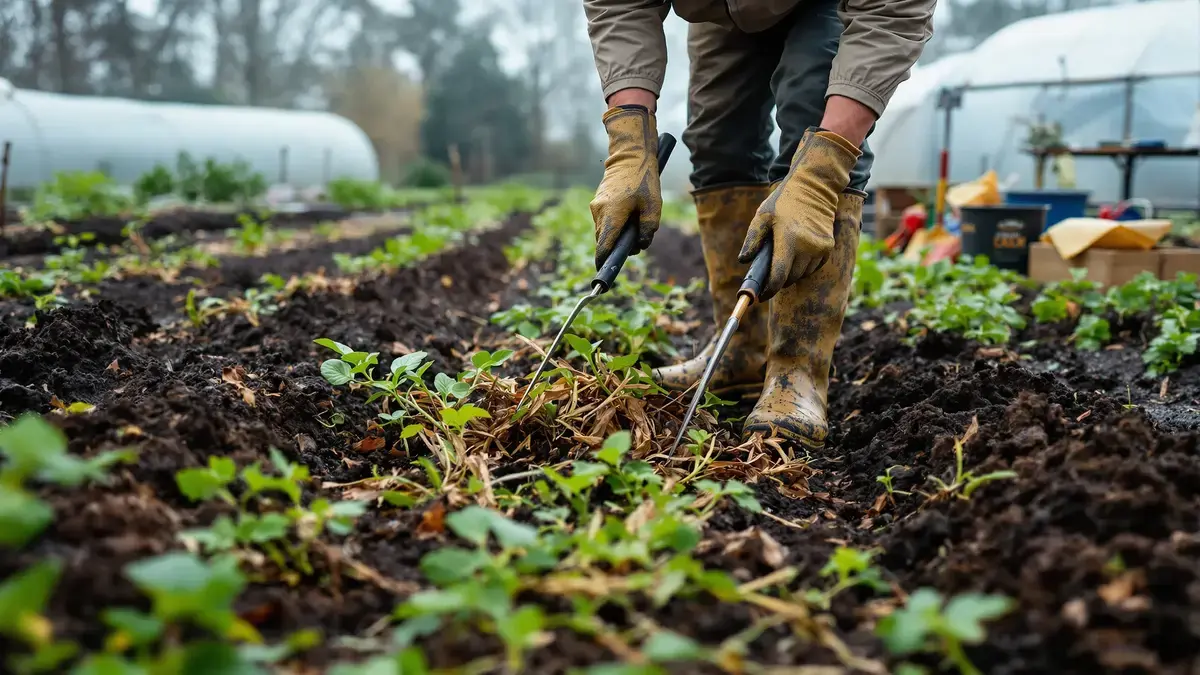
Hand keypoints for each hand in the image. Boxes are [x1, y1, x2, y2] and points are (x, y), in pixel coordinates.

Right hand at [590, 105, 661, 269]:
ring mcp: (596, 206)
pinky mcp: (598, 201)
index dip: (604, 262)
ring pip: (603, 231)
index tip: (605, 274)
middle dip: (616, 247)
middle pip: (603, 241)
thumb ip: (648, 229)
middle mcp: (599, 212)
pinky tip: (628, 215)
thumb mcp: (654, 206)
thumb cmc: (643, 179)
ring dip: (616, 235)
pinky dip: (614, 224)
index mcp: (611, 215)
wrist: (630, 155)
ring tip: (634, 225)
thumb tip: (640, 246)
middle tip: (635, 242)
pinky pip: (604, 221)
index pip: (603, 246)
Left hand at [738, 128, 860, 300]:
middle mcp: (807, 245)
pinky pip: (813, 268)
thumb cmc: (784, 201)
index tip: (760, 295)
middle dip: (777, 281)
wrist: (815, 186)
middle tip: (767, 277)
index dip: (768, 290)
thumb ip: (752, 239)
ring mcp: (820, 247)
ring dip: (790, 275)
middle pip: (790, 278)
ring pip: (802, 275)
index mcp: (788, 238)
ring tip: (781, 264)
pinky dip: (803, 268)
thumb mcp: (762, 216)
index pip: (778, 275)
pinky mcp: (828, 247)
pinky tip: (795, 257)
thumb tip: (744, 261)